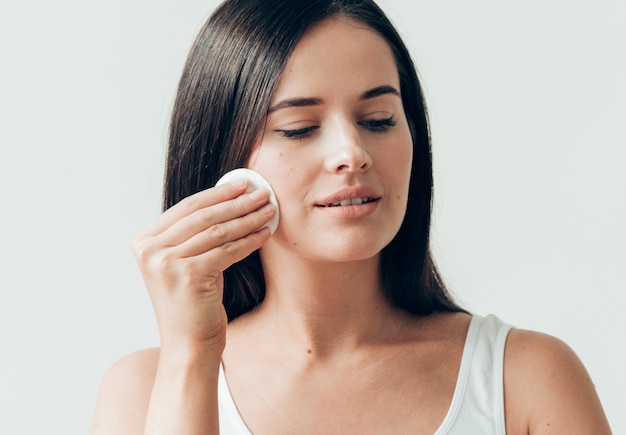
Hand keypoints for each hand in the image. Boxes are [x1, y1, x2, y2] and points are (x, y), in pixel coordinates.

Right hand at [132, 180, 274, 353]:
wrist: (188, 346)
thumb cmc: (193, 303)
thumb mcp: (186, 262)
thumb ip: (196, 233)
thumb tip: (230, 197)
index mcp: (144, 242)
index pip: (187, 207)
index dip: (217, 193)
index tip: (242, 183)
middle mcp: (149, 250)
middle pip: (202, 215)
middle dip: (237, 202)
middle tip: (263, 193)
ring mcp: (166, 263)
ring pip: (217, 230)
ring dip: (248, 218)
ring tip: (269, 210)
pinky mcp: (187, 275)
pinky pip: (227, 250)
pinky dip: (250, 240)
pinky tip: (265, 234)